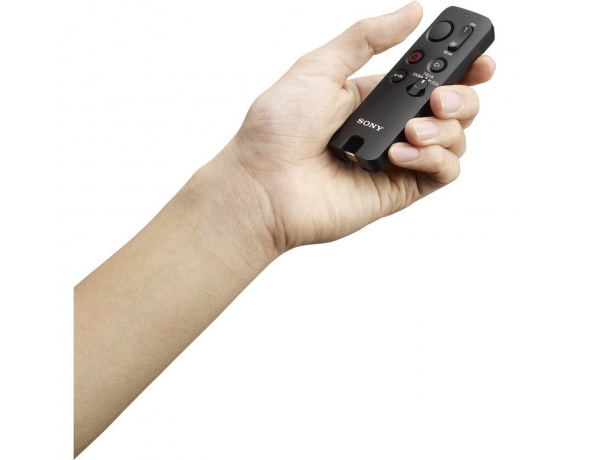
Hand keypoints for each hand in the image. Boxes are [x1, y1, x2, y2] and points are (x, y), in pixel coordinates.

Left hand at [223, 1, 495, 252]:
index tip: (479, 58)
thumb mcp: (319, 67)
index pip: (430, 77)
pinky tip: (401, 154)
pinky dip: (435, 159)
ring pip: (455, 139)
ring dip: (447, 128)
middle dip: (462, 95)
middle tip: (441, 95)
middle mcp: (389, 127)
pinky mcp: (399, 190)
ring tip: (412, 129)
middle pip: (453, 107)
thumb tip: (412, 12)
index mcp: (373, 95)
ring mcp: (397, 160)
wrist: (262, 185)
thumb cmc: (277, 130)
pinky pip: (442, 173)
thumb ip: (367, 38)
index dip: (462, 66)